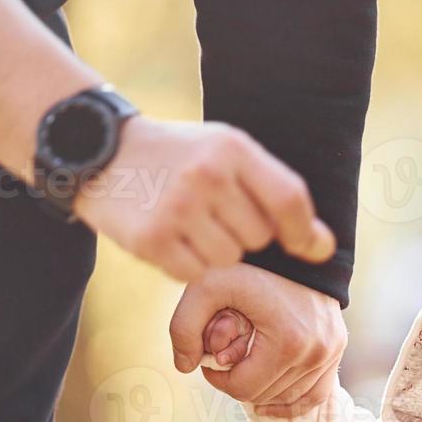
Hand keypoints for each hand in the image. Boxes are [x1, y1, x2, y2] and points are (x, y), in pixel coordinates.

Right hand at [74, 117, 335, 283]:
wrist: (98, 151)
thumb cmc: (178, 157)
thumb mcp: (224, 153)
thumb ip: (273, 192)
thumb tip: (323, 247)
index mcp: (232, 148)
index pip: (289, 200)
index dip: (305, 232)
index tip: (313, 247)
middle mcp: (206, 176)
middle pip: (259, 236)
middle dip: (245, 233)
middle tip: (213, 213)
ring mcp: (177, 208)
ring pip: (229, 259)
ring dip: (216, 252)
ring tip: (189, 223)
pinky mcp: (152, 239)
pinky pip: (195, 273)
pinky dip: (188, 265)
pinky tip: (170, 237)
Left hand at [170, 264, 345, 415]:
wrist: (291, 245)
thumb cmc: (247, 263)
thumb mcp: (205, 286)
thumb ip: (184, 327)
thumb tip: (184, 367)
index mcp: (287, 342)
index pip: (243, 389)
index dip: (218, 378)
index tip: (210, 357)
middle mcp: (315, 352)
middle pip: (265, 395)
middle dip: (240, 379)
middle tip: (228, 353)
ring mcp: (330, 351)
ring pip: (288, 397)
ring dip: (263, 386)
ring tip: (248, 360)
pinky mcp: (337, 347)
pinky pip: (316, 393)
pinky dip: (292, 398)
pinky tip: (271, 396)